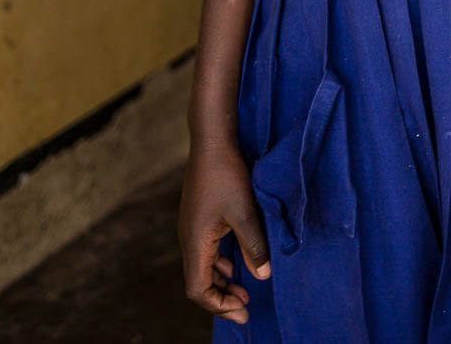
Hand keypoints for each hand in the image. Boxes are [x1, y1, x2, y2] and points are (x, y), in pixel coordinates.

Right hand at [179, 140, 271, 324]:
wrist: (212, 139)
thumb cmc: (227, 175)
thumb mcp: (245, 213)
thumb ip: (254, 247)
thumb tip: (263, 277)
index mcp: (195, 242)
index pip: (198, 290)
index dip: (220, 306)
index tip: (244, 310)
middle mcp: (188, 238)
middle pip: (199, 281)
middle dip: (222, 297)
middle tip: (246, 304)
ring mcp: (191, 226)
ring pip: (202, 265)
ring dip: (222, 279)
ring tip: (244, 285)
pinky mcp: (198, 215)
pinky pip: (206, 249)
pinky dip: (220, 261)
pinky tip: (236, 258)